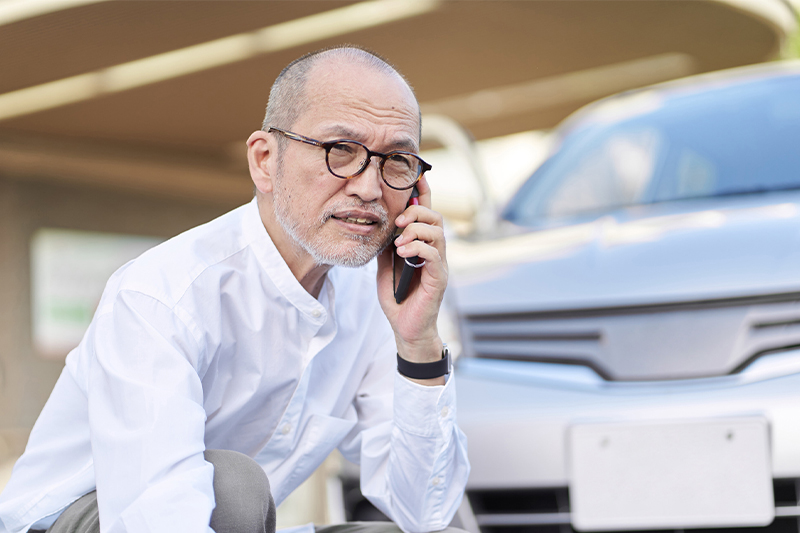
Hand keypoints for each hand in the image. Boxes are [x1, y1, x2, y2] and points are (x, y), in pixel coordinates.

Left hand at [377, 176, 447, 378]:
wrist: (405, 327)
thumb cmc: (398, 298)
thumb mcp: (385, 266)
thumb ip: (386, 245)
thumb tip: (379, 224)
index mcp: (422, 244)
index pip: (426, 213)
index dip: (423, 192)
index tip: (416, 174)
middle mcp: (434, 251)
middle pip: (435, 217)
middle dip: (417, 211)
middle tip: (399, 220)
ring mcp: (439, 264)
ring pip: (438, 232)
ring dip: (416, 230)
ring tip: (400, 241)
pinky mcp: (439, 278)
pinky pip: (434, 255)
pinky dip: (418, 249)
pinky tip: (403, 254)